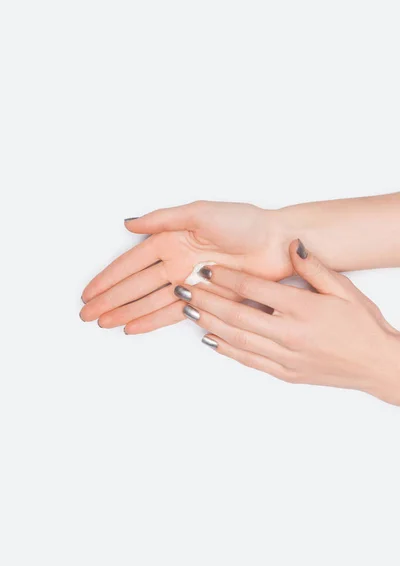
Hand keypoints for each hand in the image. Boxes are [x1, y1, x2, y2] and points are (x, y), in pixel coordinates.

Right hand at [80, 201, 291, 329]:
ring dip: (126, 312)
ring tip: (104, 324)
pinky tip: (133, 327)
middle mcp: (176, 261)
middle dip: (110, 300)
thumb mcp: (201, 213)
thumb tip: (129, 223)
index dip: (109, 278)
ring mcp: (189, 282)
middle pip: (135, 285)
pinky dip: (152, 320)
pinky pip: (173, 312)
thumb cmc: (245, 223)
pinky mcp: (205, 299)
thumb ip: (164, 219)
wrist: (277, 243)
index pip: (131, 263)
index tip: (89, 292)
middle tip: (86, 314)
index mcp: (172, 239)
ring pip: (150, 301)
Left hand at [172, 240, 399, 405]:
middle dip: (206, 300)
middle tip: (182, 289)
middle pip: (236, 314)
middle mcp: (289, 334)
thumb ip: (314, 268)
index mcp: (303, 309)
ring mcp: (285, 357)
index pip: (254, 289)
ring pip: (237, 339)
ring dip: (209, 323)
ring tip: (188, 310)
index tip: (206, 270)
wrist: (376, 364)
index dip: (226, 278)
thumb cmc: (362, 325)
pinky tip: (210, 339)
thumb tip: (292, 245)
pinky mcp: (285, 374)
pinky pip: (249, 361)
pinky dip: (227, 350)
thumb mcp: (343, 289)